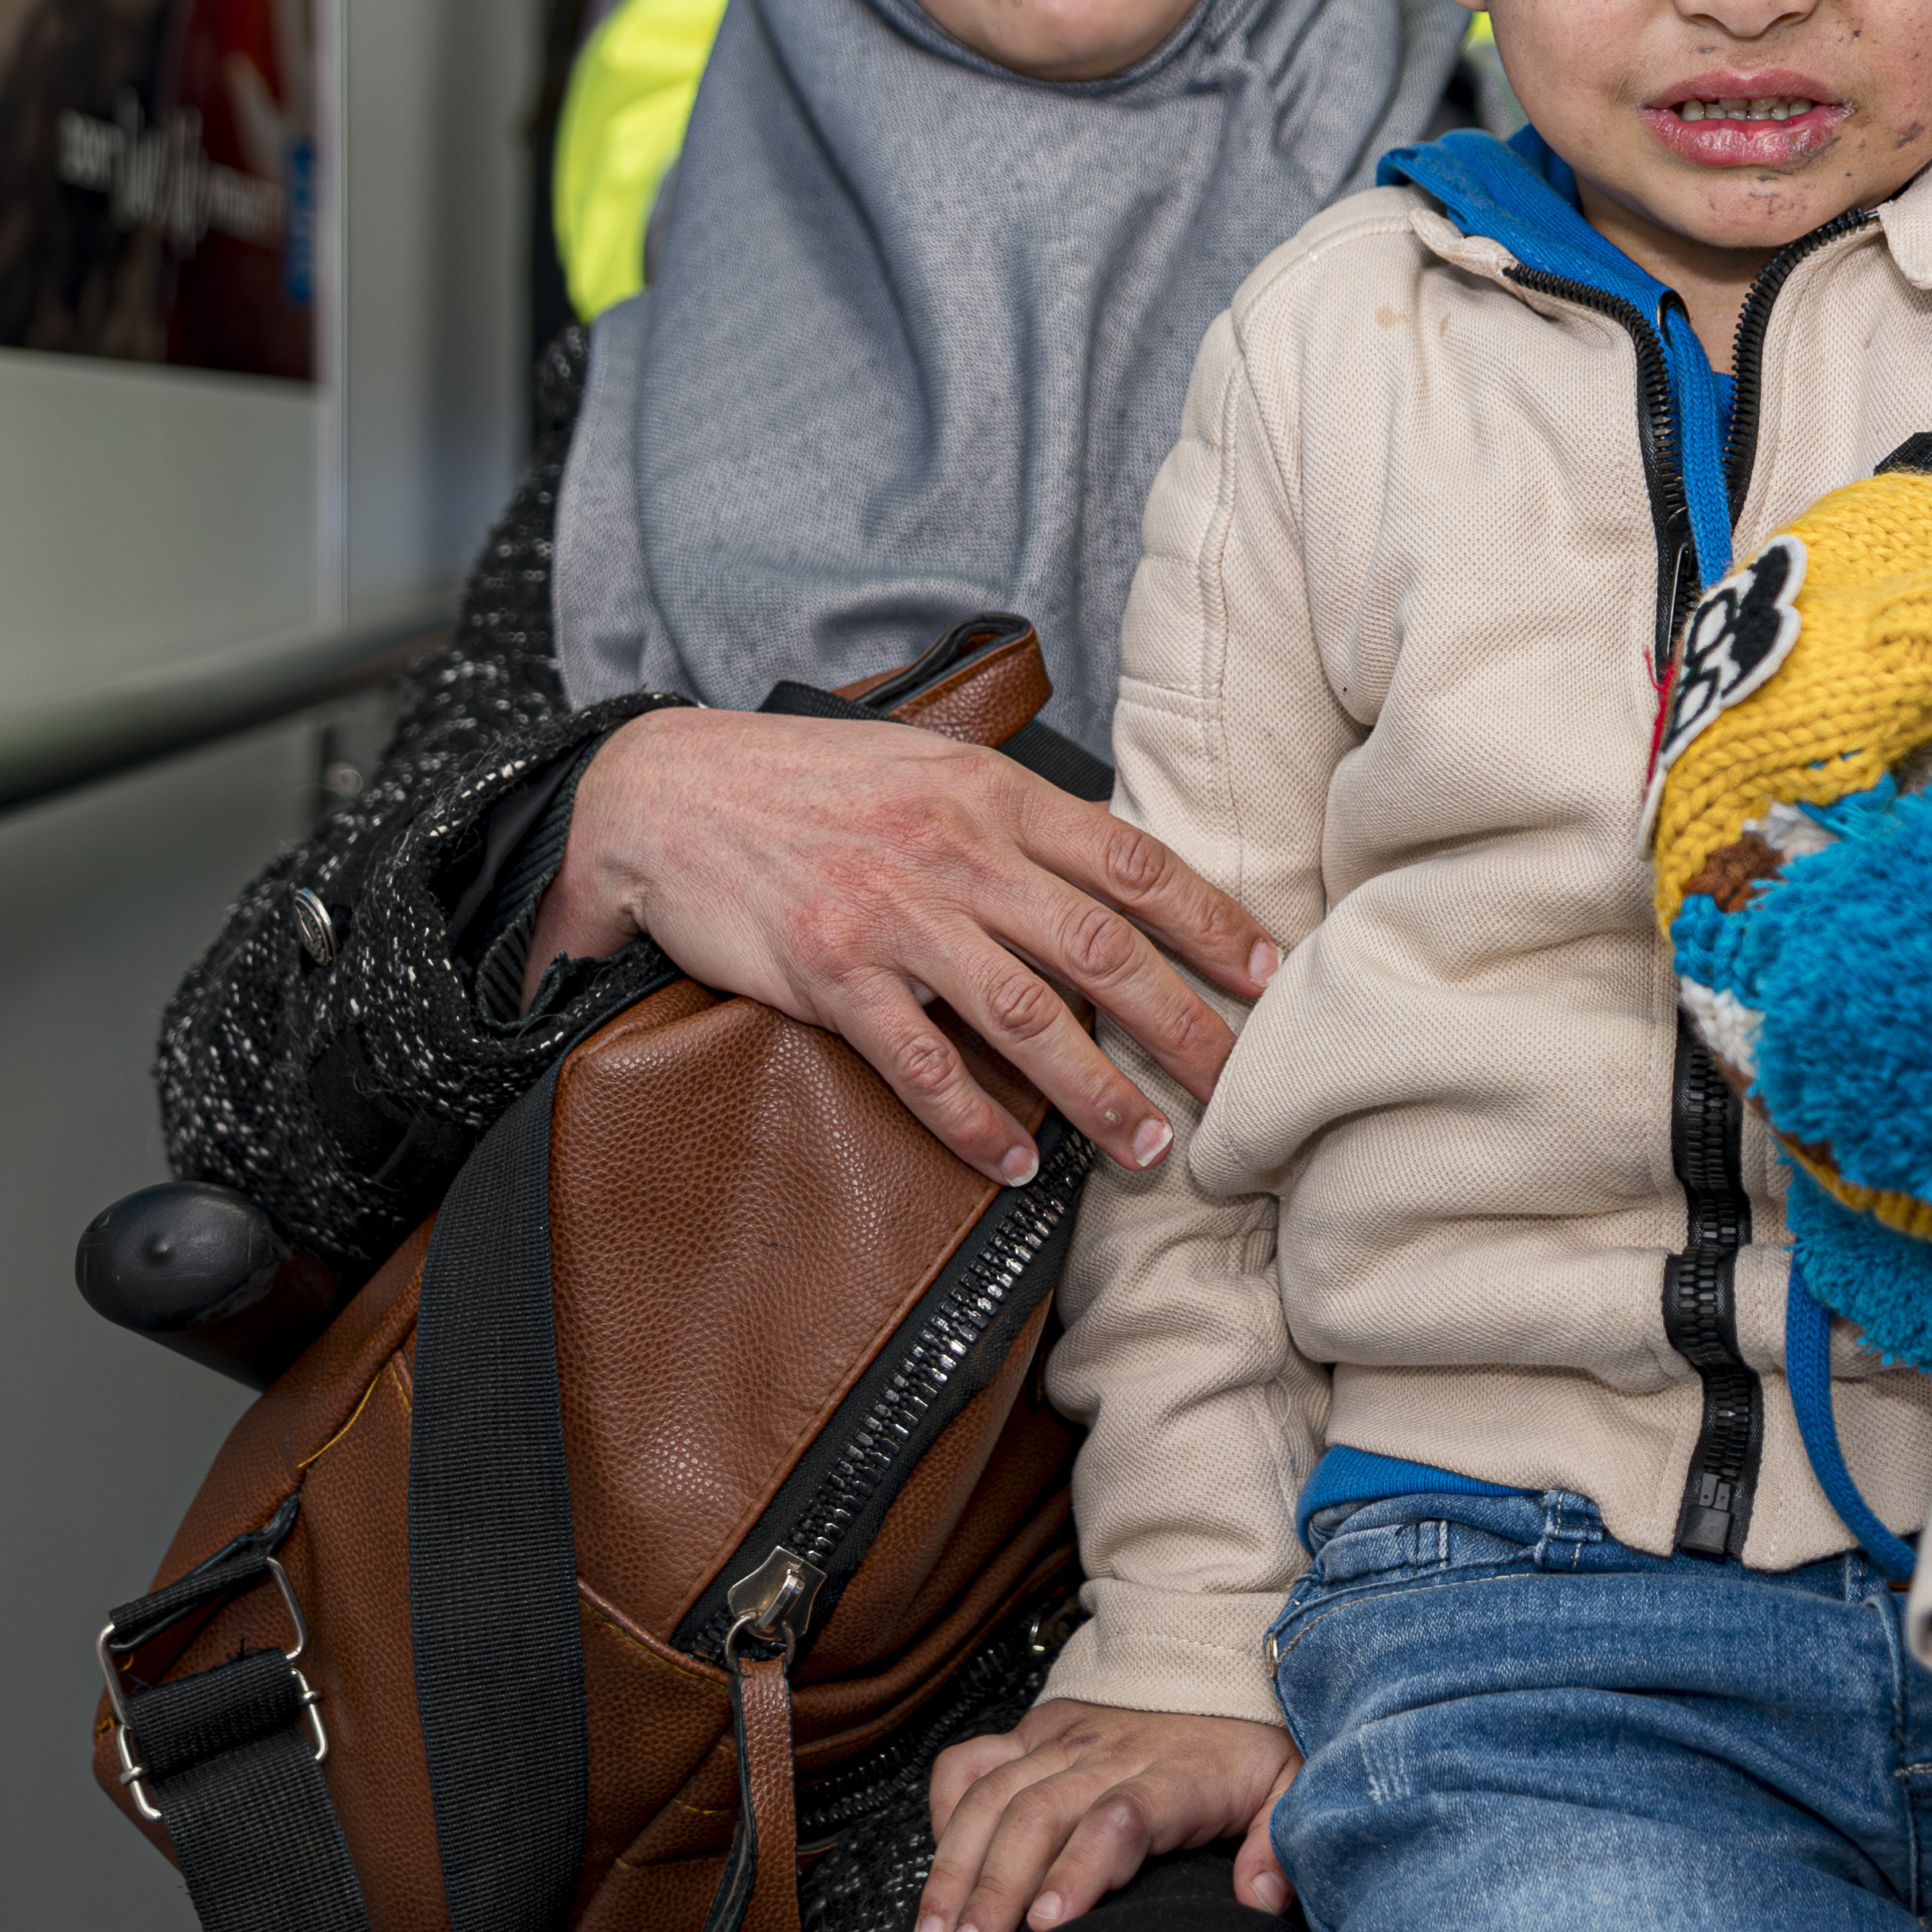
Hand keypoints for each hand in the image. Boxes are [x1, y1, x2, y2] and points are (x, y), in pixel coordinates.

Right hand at [537, 708, 1279, 1183]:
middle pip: (1103, 949)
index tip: (1268, 976)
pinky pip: (923, 1062)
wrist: (662, 792)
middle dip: (1185, 1026)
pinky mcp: (830, 973)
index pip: (1132, 863)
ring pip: (1027, 1016)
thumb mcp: (922, 766)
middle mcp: (954, 850)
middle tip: (1240, 1089)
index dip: (1211, 923)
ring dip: (1098, 1093)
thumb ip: (1009, 815)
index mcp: (990, 794)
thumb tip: (1103, 873)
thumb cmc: (803, 781)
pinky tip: (1015, 1165)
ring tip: (1149, 1148)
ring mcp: (893, 913)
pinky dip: (975, 1121)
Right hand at [915, 1701, 1296, 1931]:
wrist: (1215, 1650)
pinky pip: (972, 1762)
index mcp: (1174, 1773)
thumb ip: (1277, 1838)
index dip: (1080, 1867)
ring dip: (955, 1869)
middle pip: (1037, 1817)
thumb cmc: (1245, 1731)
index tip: (1047, 1922)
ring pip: (993, 1799)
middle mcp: (1107, 1753)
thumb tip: (1262, 1896)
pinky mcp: (1033, 1731)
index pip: (1120, 1815)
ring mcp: (1062, 1740)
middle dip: (993, 1891)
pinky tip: (935, 1863)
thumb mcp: (1288, 1780)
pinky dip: (944, 1809)